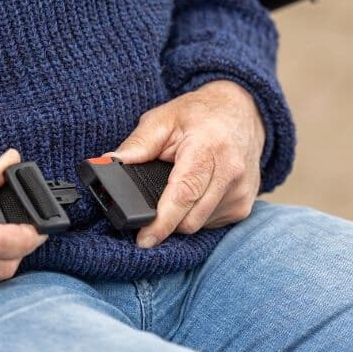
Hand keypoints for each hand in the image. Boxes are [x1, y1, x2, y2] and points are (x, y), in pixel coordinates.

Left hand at [110, 80, 264, 247]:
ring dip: (181, 217)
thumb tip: (108, 165)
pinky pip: (210, 223)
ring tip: (176, 190)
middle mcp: (230, 173)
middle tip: (148, 207)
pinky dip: (196, 214)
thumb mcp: (163, 119)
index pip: (184, 194)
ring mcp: (241, 192)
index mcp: (209, 148)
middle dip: (165, 220)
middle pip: (190, 219)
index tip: (143, 239)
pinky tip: (195, 193)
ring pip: (199, 225)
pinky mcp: (244, 206)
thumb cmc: (199, 115)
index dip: (162, 222)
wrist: (242, 111)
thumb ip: (136, 145)